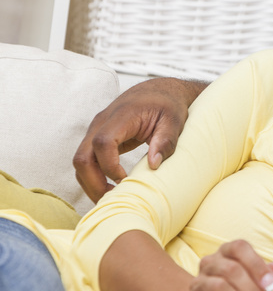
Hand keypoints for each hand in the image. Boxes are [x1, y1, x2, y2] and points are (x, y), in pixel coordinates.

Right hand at [73, 77, 206, 202]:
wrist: (159, 91)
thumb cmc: (168, 105)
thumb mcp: (174, 121)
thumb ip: (165, 141)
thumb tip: (153, 165)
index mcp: (121, 115)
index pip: (102, 143)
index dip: (110, 166)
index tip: (125, 180)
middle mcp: (102, 122)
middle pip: (82, 156)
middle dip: (93, 182)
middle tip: (113, 199)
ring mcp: (97, 130)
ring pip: (81, 161)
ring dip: (91, 183)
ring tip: (112, 198)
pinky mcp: (98, 138)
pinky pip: (88, 160)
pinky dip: (94, 176)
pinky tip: (110, 188)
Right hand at [186, 240, 272, 290]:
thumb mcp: (258, 284)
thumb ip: (270, 276)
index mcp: (227, 253)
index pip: (239, 247)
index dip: (257, 264)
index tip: (270, 283)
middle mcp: (209, 263)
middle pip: (232, 269)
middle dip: (253, 290)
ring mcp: (198, 283)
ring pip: (220, 286)